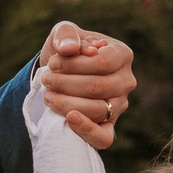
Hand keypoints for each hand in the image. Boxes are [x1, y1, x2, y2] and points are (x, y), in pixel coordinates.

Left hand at [39, 21, 134, 149]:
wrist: (59, 74)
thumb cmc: (65, 52)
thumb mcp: (63, 34)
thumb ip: (66, 34)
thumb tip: (68, 49)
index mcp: (122, 55)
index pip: (103, 62)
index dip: (74, 64)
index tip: (53, 63)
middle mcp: (126, 81)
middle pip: (99, 86)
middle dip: (66, 83)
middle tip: (46, 79)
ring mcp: (119, 106)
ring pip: (97, 110)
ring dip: (67, 103)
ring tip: (49, 95)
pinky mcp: (109, 127)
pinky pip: (104, 138)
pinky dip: (86, 130)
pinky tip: (69, 119)